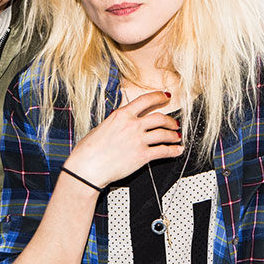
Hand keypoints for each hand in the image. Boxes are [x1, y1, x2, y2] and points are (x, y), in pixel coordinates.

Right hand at [65, 90, 182, 187]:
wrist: (87, 167)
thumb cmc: (88, 151)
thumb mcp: (102, 127)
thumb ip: (117, 123)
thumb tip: (123, 123)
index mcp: (121, 115)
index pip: (146, 100)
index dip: (159, 96)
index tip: (165, 96)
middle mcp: (132, 125)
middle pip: (159, 118)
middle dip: (170, 120)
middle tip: (174, 122)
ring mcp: (138, 140)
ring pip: (164, 134)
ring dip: (173, 135)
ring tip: (176, 137)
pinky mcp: (142, 155)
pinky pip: (163, 151)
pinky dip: (173, 151)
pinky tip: (176, 150)